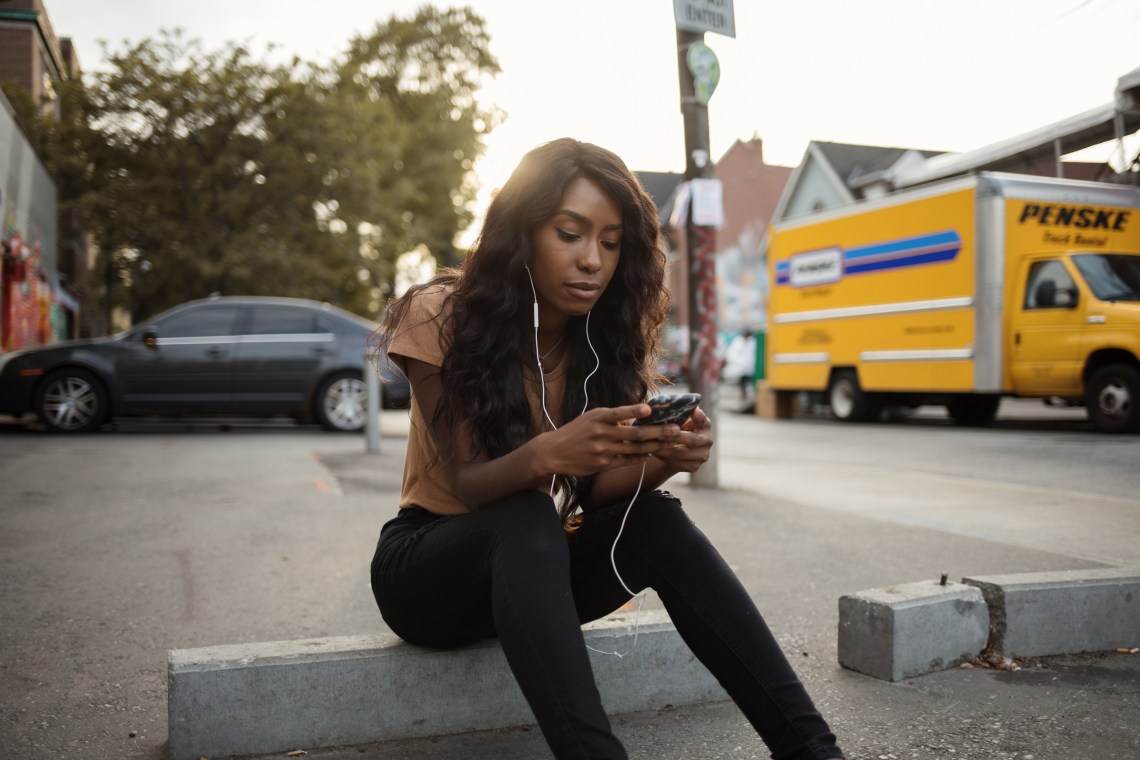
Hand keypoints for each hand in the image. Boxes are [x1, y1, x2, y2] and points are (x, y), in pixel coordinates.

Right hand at [538, 404, 681, 476]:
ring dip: (655, 445)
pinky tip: (651, 454)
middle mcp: (601, 433)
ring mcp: (603, 450)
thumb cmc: (576, 431)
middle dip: (658, 431)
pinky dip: (640, 457)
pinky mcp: (603, 464)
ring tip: (670, 443)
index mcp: (598, 417)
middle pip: (636, 433)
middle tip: (675, 429)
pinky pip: (627, 460)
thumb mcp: (591, 418)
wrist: (554, 452)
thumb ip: (613, 418)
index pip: (620, 413)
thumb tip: (636, 418)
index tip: (650, 409)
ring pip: (635, 448)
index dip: (635, 411)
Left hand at [649, 407, 712, 473]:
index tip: (694, 410)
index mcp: (705, 425)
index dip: (699, 416)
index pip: (703, 420)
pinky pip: (678, 463)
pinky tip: (654, 453)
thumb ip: (677, 416)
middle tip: (659, 435)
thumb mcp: (679, 420)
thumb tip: (664, 410)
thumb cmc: (677, 428)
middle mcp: (707, 440)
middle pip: (693, 440)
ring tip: (652, 445)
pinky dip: (664, 458)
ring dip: (666, 449)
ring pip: (682, 454)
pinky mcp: (694, 467)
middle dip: (674, 437)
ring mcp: (702, 455)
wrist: (679, 448)